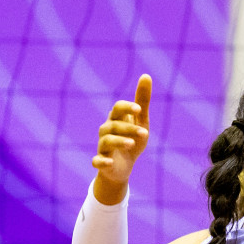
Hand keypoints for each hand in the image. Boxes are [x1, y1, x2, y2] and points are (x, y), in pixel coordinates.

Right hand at [92, 74, 151, 201]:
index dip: (127, 107)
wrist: (124, 167)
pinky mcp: (101, 162)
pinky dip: (101, 161)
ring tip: (132, 144)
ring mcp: (103, 147)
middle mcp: (106, 131)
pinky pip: (97, 161)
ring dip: (119, 142)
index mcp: (116, 119)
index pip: (117, 108)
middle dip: (129, 128)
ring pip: (107, 141)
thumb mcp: (140, 121)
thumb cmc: (132, 140)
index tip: (139, 109)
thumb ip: (142, 101)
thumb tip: (146, 75)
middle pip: (114, 125)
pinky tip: (110, 162)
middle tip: (145, 133)